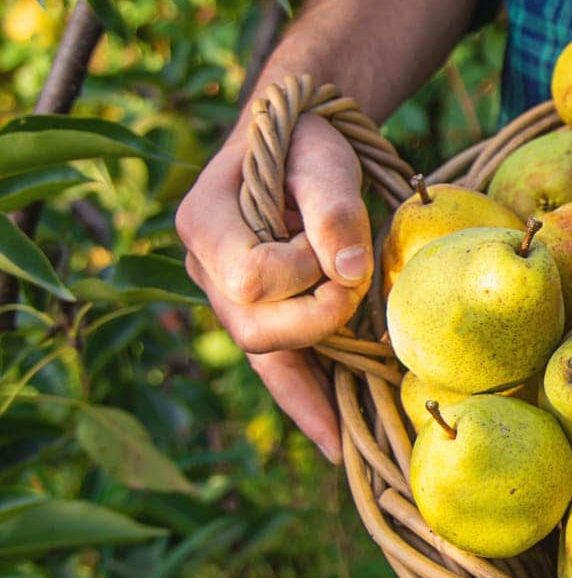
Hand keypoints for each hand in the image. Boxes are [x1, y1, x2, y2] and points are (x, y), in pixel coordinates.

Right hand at [176, 113, 371, 462]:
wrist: (298, 136)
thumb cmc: (308, 141)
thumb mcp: (324, 157)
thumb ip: (333, 206)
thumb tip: (348, 269)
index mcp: (205, 223)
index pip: (252, 278)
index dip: (303, 272)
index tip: (338, 246)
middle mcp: (205, 269)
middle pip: (255, 329)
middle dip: (319, 320)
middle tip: (361, 292)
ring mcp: (227, 297)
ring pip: (266, 356)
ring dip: (317, 381)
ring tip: (359, 429)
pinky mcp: (259, 313)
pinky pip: (278, 367)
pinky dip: (308, 401)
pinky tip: (338, 440)